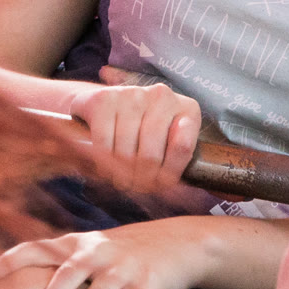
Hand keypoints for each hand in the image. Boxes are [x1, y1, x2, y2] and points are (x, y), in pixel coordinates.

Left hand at [0, 221, 215, 288]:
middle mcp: (97, 251)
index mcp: (75, 245)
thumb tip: (11, 288)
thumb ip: (58, 265)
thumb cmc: (123, 254)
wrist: (180, 242)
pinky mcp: (150, 282)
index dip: (3, 264)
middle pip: (65, 277)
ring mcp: (124, 266)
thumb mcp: (90, 250)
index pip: (31, 249)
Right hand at [65, 68, 201, 197]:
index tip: (156, 187)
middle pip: (151, 156)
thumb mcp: (169, 145)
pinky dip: (101, 163)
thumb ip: (177, 162)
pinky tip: (105, 168)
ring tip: (119, 180)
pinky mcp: (104, 99)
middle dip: (139, 181)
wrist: (102, 105)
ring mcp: (133, 94)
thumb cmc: (143, 130)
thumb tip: (179, 193)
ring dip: (119, 175)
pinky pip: (103, 143)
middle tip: (133, 188)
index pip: (182, 148)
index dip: (167, 177)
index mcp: (187, 109)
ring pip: (126, 152)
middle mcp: (162, 95)